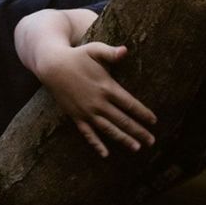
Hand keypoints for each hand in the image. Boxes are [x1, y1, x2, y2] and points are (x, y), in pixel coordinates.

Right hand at [39, 42, 156, 156]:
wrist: (51, 66)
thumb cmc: (77, 56)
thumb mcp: (95, 50)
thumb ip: (111, 53)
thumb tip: (125, 50)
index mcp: (106, 87)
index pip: (129, 104)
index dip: (143, 113)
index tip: (154, 121)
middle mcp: (98, 102)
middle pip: (122, 120)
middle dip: (138, 131)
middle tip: (152, 141)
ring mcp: (86, 111)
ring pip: (108, 129)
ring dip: (123, 139)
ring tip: (137, 148)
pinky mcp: (76, 116)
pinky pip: (87, 134)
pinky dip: (96, 144)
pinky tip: (105, 154)